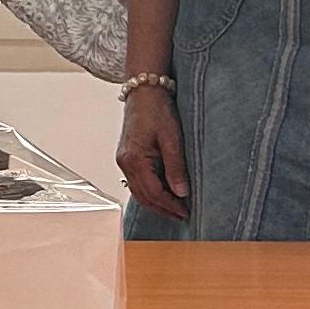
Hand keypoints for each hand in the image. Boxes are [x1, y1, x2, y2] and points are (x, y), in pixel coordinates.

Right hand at [115, 84, 187, 219]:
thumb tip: (181, 192)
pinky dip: (149, 191)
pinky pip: (136, 181)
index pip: (153, 192)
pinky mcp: (127, 156)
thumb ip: (175, 167)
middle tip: (181, 216)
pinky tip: (161, 193)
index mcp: (134, 159)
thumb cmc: (157, 110)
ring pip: (137, 191)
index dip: (170, 205)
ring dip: (155, 202)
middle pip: (142, 196)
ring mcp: (124, 160)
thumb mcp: (172, 139)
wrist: (144, 92)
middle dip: (162, 209)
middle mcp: (125, 162)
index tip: (185, 212)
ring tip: (173, 208)